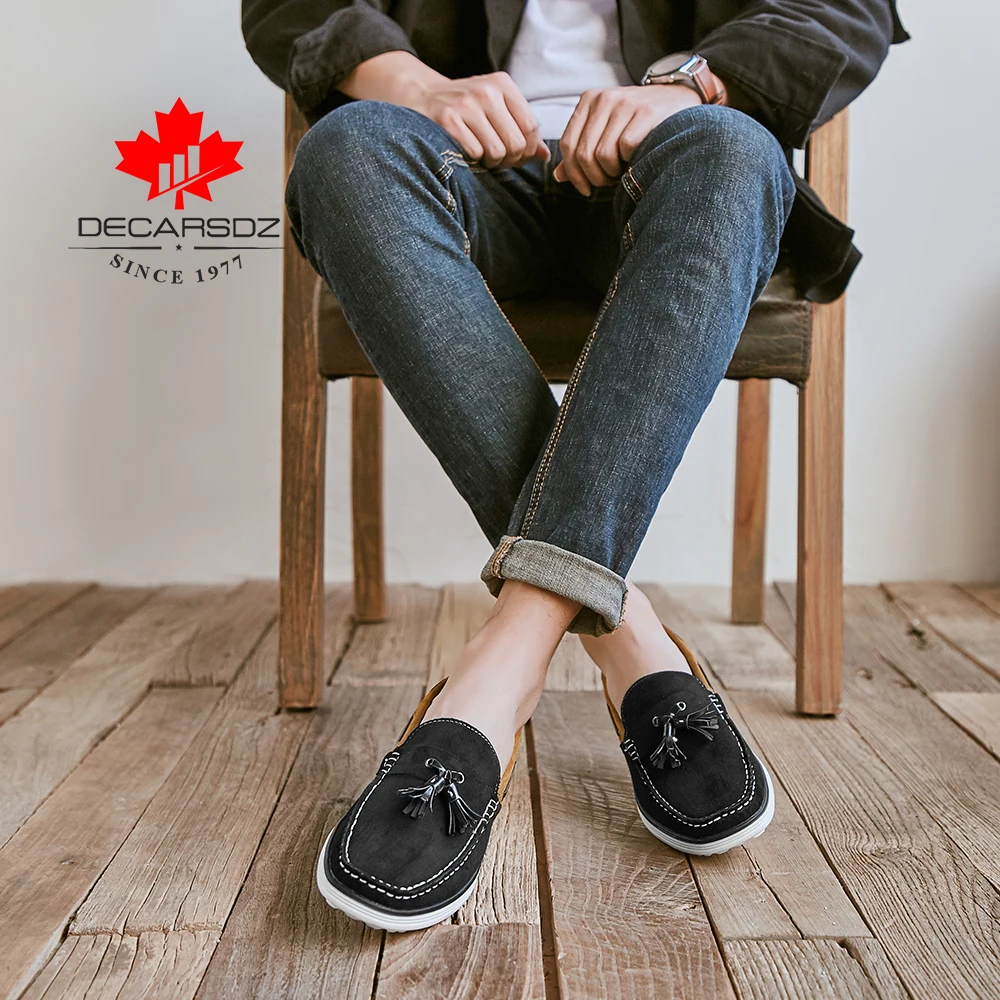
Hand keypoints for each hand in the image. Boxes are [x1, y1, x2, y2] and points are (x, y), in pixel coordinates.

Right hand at [339, 53, 548, 169]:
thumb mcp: (495, 109)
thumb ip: (520, 129)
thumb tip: (544, 156)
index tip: (516, 154)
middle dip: (509, 159)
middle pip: (515, 143)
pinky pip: (475, 154)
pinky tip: (465, 152)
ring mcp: (466, 104)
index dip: (526, 149)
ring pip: (497, 152)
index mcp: (502, 84)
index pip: (530, 127)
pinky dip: (472, 160)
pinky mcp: (448, 120)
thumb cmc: (465, 108)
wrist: (421, 97)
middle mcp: (486, 91)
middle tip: (497, 158)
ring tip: (481, 154)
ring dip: (491, 162)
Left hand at [554, 84, 702, 195]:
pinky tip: (637, 161)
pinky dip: (630, 163)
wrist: (680, 102)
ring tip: (623, 171)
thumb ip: (581, 151)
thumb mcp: (606, 131)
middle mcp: (604, 98)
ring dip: (612, 173)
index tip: (585, 189)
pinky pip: (625, 150)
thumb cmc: (639, 124)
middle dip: (594, 177)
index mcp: (589, 100)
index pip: (567, 145)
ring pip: (602, 156)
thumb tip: (558, 176)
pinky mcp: (646, 113)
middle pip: (583, 154)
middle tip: (608, 182)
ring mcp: (625, 103)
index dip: (573, 174)